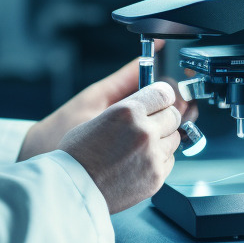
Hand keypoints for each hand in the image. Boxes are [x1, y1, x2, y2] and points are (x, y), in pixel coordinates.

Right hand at [17, 42, 198, 160]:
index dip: (158, 96)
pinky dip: (158, 158)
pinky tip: (136, 159)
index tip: (153, 100)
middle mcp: (144, 133)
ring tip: (134, 144)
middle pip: (174, 115)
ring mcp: (152, 158)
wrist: (68, 186)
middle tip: (139, 125)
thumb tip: (149, 56)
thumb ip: (125, 79)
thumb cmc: (74, 147)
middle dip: (160, 117)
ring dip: (161, 138)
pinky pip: (170, 160)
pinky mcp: (156, 178)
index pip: (165, 92)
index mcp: (127, 112)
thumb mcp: (92, 102)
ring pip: (175, 138)